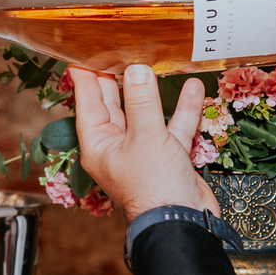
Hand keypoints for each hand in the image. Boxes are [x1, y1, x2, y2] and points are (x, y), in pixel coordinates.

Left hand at [71, 65, 218, 220]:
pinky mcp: (167, 157)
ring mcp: (143, 152)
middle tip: (117, 51)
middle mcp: (117, 147)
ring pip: (146, 115)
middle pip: (115, 106)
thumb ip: (142, 101)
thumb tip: (137, 69)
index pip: (88, 103)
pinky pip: (172, 128)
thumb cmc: (153, 186)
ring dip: (154, 92)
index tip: (83, 55)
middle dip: (118, 79)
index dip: (87, 78)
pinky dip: (182, 110)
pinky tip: (192, 88)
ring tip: (155, 62)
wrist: (183, 223)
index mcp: (98, 144)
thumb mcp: (145, 137)